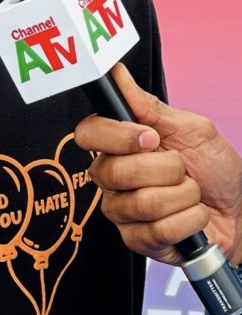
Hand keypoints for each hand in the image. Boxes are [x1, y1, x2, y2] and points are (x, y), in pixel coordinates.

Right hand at [74, 63, 241, 265]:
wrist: (240, 209)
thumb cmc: (214, 168)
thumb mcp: (189, 128)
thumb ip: (147, 105)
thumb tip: (117, 74)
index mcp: (119, 145)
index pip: (88, 134)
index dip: (117, 136)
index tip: (149, 137)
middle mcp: (112, 177)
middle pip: (116, 172)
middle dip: (165, 169)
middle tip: (181, 168)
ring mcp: (122, 212)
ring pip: (143, 203)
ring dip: (182, 196)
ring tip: (190, 193)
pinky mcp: (136, 241)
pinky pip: (159, 230)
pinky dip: (189, 220)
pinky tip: (192, 216)